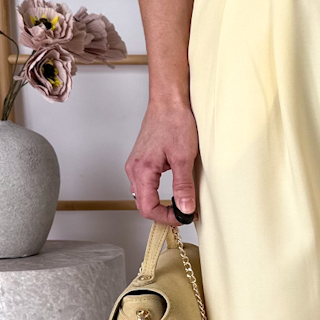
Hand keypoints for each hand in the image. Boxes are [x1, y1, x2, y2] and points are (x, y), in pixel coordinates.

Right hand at [126, 99, 198, 225]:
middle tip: (183, 214)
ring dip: (159, 204)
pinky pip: (145, 184)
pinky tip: (171, 191)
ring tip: (179, 205)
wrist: (168, 101)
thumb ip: (183, 186)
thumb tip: (185, 209)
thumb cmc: (174, 122)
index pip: (147, 208)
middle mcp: (134, 169)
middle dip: (163, 213)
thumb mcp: (183, 157)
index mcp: (142, 170)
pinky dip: (156, 193)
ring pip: (143, 195)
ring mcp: (136, 164)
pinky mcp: (141, 160)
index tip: (182, 217)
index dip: (165, 218)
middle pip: (143, 204)